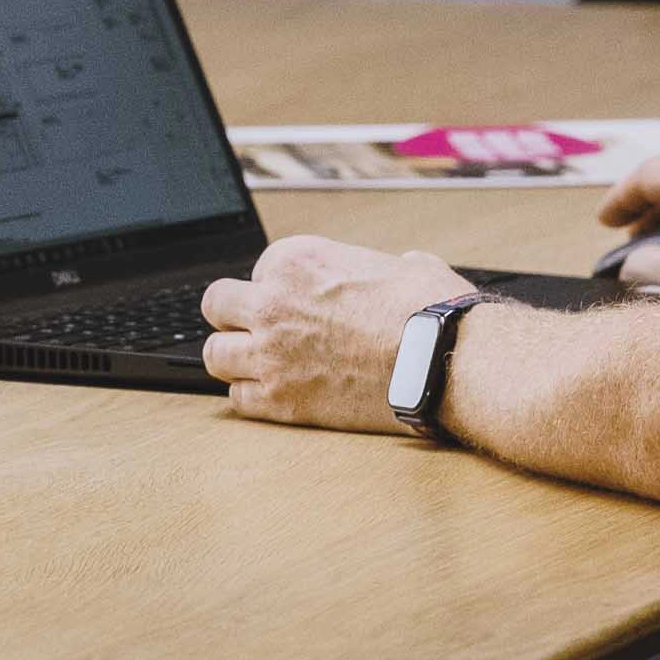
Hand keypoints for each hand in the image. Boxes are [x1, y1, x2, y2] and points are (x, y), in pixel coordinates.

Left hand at [199, 236, 476, 434]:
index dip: (278, 288)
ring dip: (234, 358)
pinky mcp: (280, 400)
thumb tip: (401, 266)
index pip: (258, 269)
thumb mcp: (406, 264)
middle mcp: (273, 302)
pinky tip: (275, 394)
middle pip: (217, 305)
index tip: (297, 304)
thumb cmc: (430, 311)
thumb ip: (385, 264)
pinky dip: (253, 397)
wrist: (443, 361)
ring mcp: (271, 353)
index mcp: (298, 260)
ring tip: (259, 364)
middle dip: (234, 316)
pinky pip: (238, 398)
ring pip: (215, 355)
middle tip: (258, 330)